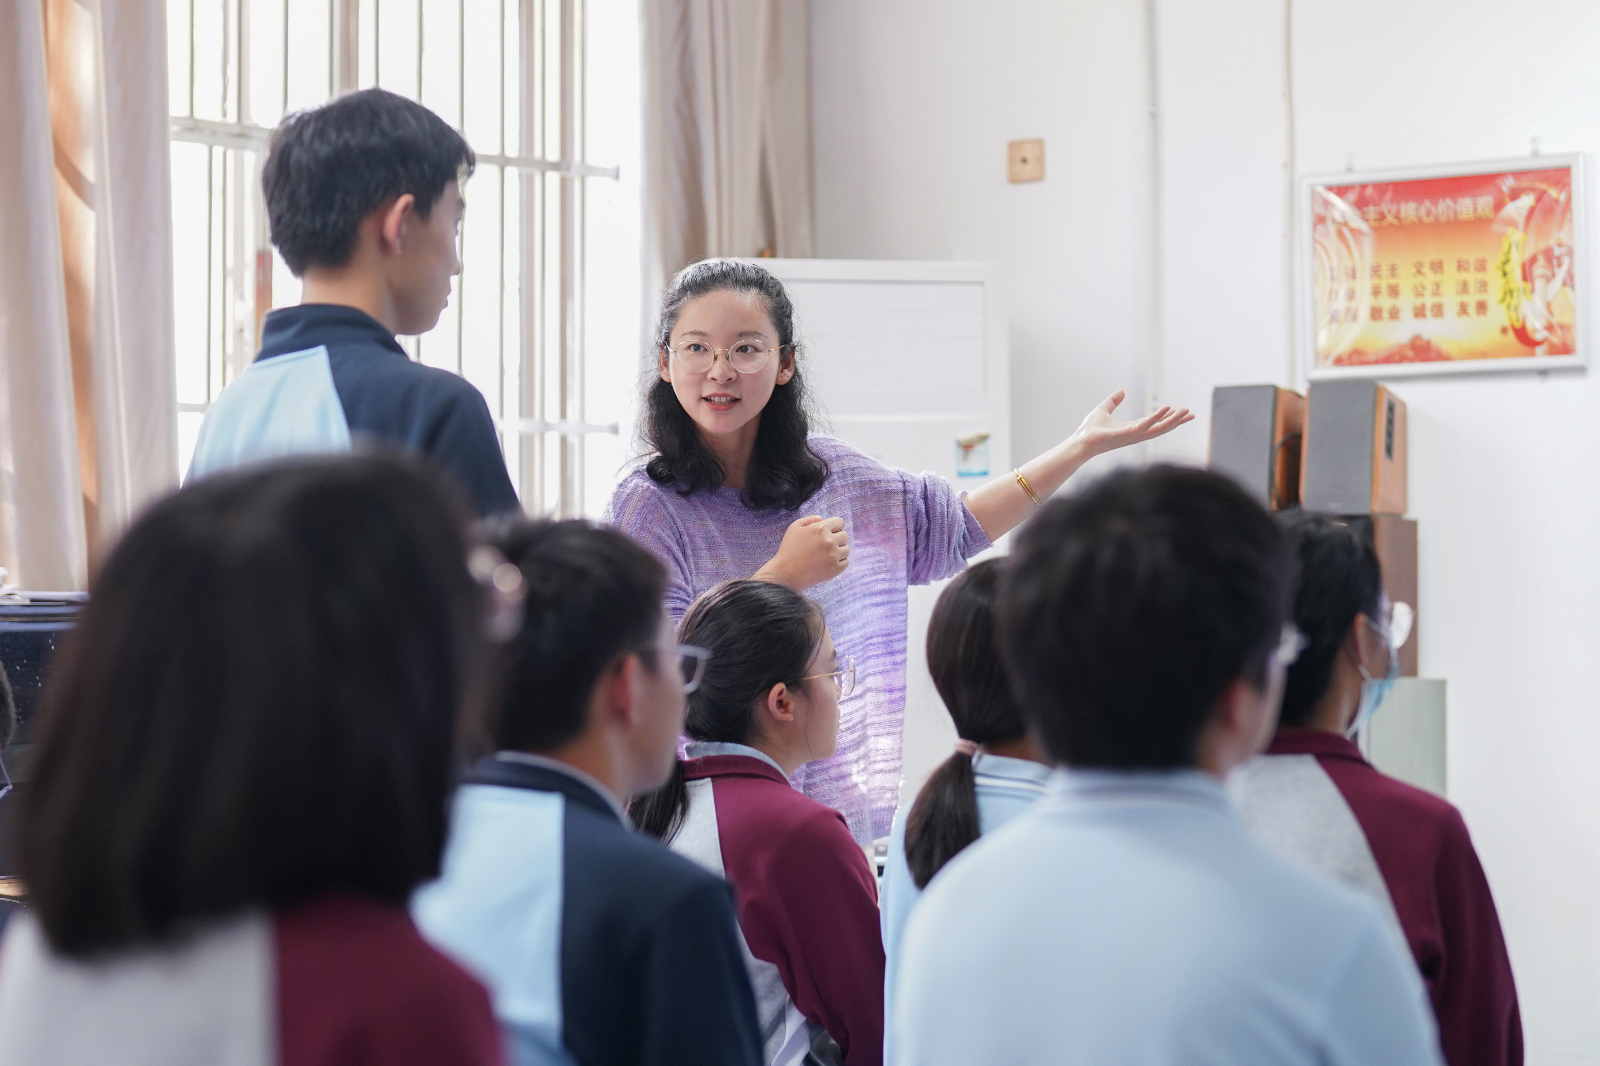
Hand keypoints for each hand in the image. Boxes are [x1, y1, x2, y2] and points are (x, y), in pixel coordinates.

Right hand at [753, 516, 848, 590]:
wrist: (786, 573)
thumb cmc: (789, 549)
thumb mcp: (795, 527)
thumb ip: (810, 519)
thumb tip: (822, 519)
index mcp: (821, 529)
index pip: (840, 522)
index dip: (834, 526)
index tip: (828, 532)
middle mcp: (830, 541)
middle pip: (844, 536)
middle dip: (836, 538)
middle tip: (824, 545)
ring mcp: (834, 556)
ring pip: (846, 549)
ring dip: (838, 550)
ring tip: (825, 555)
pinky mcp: (835, 569)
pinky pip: (846, 562)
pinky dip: (839, 562)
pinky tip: (828, 562)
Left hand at [1071, 390, 1193, 456]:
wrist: (1080, 441)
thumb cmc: (1089, 430)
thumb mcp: (1104, 409)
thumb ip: (1113, 401)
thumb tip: (1122, 391)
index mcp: (1133, 429)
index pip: (1155, 423)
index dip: (1168, 418)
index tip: (1182, 412)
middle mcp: (1136, 434)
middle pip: (1162, 428)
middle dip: (1177, 421)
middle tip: (1192, 413)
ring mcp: (1134, 436)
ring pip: (1159, 428)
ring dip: (1173, 420)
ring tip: (1186, 411)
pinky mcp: (1128, 435)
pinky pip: (1146, 425)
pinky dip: (1157, 417)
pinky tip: (1167, 408)